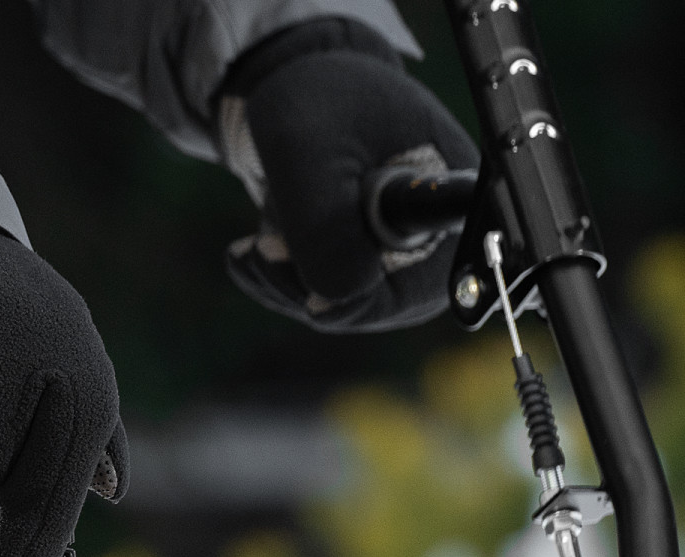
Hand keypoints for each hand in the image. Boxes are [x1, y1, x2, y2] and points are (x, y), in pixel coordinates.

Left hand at [220, 18, 478, 331]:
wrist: (308, 100)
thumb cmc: (318, 105)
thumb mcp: (308, 151)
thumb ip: (324, 224)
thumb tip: (333, 299)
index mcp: (449, 205)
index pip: (410, 287)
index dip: (346, 293)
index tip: (279, 260)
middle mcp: (438, 246)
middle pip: (366, 305)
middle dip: (299, 277)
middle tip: (264, 240)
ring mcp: (405, 267)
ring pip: (331, 307)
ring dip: (283, 272)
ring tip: (268, 222)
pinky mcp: (370, 277)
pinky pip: (316, 302)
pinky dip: (278, 276)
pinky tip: (256, 245)